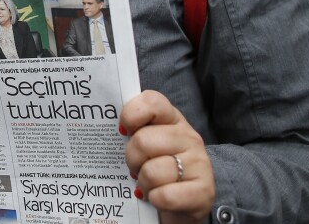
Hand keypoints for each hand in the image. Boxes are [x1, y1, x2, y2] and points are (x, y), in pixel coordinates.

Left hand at [121, 90, 214, 223]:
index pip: (151, 102)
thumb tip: (105, 124)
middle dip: (132, 160)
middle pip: (143, 141)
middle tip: (135, 169)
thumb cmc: (157, 171)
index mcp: (172, 120)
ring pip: (152, 172)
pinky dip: (155, 200)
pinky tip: (157, 199)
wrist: (181, 207)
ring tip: (148, 185)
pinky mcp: (204, 192)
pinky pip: (165, 196)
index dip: (131, 115)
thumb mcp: (147, 146)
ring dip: (143, 184)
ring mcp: (199, 164)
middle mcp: (189, 137)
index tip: (123, 131)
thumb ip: (132, 131)